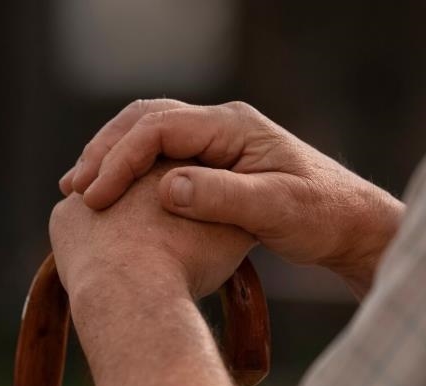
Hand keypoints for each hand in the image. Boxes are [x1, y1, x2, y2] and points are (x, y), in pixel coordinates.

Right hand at [59, 99, 403, 296]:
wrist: (351, 224)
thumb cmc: (322, 216)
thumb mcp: (278, 209)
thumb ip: (224, 198)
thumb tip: (167, 187)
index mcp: (233, 126)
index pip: (159, 127)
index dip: (121, 158)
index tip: (96, 196)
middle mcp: (221, 126)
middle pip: (145, 121)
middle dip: (105, 152)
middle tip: (74, 189)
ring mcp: (217, 143)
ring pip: (149, 136)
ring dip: (113, 159)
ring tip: (81, 191)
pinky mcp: (216, 164)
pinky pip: (161, 157)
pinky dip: (132, 173)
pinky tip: (115, 198)